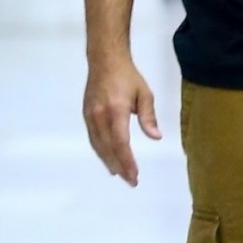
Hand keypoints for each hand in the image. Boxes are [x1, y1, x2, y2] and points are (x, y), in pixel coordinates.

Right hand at [83, 54, 160, 185]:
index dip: (127, 161)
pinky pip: (93, 139)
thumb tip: (156, 137)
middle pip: (108, 149)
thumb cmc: (128, 76)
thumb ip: (149, 117)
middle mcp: (100, 116)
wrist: (104, 60)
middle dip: (120, 167)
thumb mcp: (145, 94)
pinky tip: (108, 159)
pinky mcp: (86, 115)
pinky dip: (101, 152)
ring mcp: (90, 116)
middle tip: (131, 181)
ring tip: (120, 174)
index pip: (121, 143)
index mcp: (115, 110)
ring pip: (98, 146)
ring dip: (109, 162)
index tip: (134, 175)